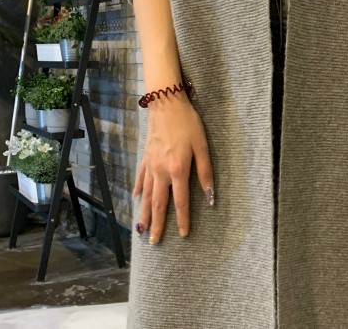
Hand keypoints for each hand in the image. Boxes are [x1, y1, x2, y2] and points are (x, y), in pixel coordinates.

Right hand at [133, 91, 213, 243]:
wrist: (166, 104)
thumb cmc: (188, 123)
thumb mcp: (202, 146)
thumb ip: (205, 172)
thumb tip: (210, 197)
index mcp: (178, 170)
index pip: (180, 202)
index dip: (182, 220)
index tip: (182, 235)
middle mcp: (161, 172)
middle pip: (158, 204)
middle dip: (157, 225)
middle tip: (154, 243)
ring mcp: (150, 165)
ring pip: (146, 196)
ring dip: (144, 214)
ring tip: (142, 230)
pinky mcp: (145, 157)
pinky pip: (141, 178)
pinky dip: (139, 190)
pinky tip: (137, 199)